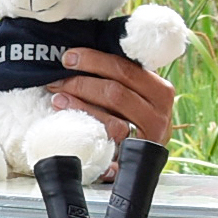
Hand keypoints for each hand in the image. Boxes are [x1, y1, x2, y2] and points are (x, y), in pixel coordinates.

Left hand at [50, 49, 176, 149]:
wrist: (143, 161)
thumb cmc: (134, 119)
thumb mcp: (136, 96)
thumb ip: (119, 79)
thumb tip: (81, 58)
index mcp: (160, 91)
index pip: (126, 69)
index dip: (95, 60)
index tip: (69, 57)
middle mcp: (159, 114)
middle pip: (115, 92)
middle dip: (81, 83)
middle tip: (57, 79)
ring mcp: (148, 137)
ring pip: (110, 118)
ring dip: (79, 104)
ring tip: (58, 97)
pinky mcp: (134, 156)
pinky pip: (106, 138)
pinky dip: (86, 125)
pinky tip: (69, 118)